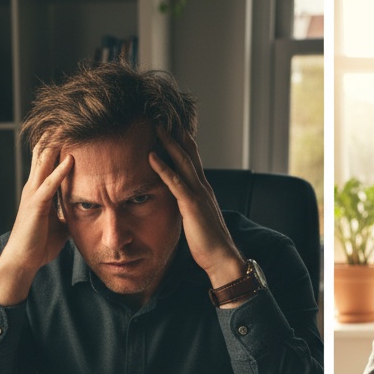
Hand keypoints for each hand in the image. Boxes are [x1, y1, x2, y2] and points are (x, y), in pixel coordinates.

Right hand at [0, 140, 71, 306]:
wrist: (23, 260)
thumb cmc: (40, 243)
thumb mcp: (60, 224)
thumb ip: (68, 211)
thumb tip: (83, 209)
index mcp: (40, 190)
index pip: (48, 160)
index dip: (58, 143)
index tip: (71, 127)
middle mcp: (34, 187)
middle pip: (44, 153)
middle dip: (55, 135)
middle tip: (69, 114)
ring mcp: (34, 194)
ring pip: (44, 163)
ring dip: (56, 145)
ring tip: (67, 126)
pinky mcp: (36, 205)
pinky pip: (49, 185)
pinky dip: (60, 171)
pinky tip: (70, 160)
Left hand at [148, 131, 246, 291]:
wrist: (221, 258)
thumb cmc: (208, 243)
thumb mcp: (197, 219)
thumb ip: (189, 206)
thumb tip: (179, 203)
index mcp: (203, 190)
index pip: (192, 160)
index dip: (183, 143)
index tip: (171, 127)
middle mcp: (202, 187)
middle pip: (189, 153)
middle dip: (176, 134)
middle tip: (163, 116)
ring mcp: (198, 194)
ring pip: (183, 161)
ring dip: (169, 142)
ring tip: (156, 126)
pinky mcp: (192, 205)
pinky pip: (175, 182)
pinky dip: (163, 167)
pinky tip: (151, 155)